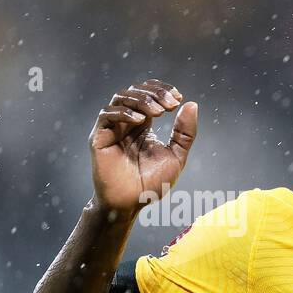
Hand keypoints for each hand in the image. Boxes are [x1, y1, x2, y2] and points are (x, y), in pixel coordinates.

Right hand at [88, 78, 196, 214]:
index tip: (178, 97)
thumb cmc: (152, 183)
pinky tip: (140, 121)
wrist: (132, 203)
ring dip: (141, 100)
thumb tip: (192, 104)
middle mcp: (126, 123)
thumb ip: (184, 133)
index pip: (148, 95)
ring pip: (120, 98)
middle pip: (135, 92)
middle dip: (154, 93)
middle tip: (171, 104)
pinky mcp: (99, 137)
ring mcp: (112, 128)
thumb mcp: (176, 156)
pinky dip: (124, 113)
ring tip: (159, 112)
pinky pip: (106, 115)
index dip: (162, 90)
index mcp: (143, 125)